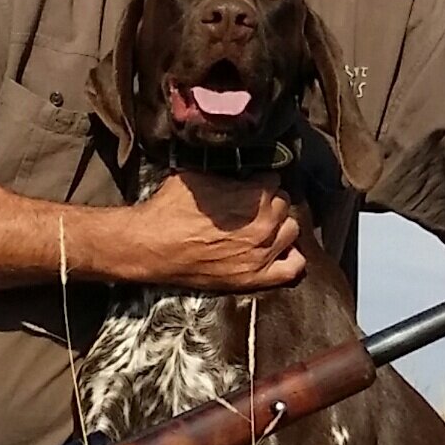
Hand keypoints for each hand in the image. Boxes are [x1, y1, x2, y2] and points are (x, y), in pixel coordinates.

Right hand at [121, 172, 305, 290]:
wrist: (151, 246)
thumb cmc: (169, 209)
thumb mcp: (198, 176)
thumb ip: (228, 172)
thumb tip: (241, 168)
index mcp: (252, 195)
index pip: (274, 178)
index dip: (259, 181)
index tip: (250, 185)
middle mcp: (263, 224)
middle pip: (285, 203)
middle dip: (270, 202)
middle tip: (251, 205)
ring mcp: (261, 252)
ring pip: (292, 230)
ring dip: (279, 226)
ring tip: (262, 226)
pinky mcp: (254, 277)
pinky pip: (293, 267)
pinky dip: (290, 257)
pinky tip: (277, 250)